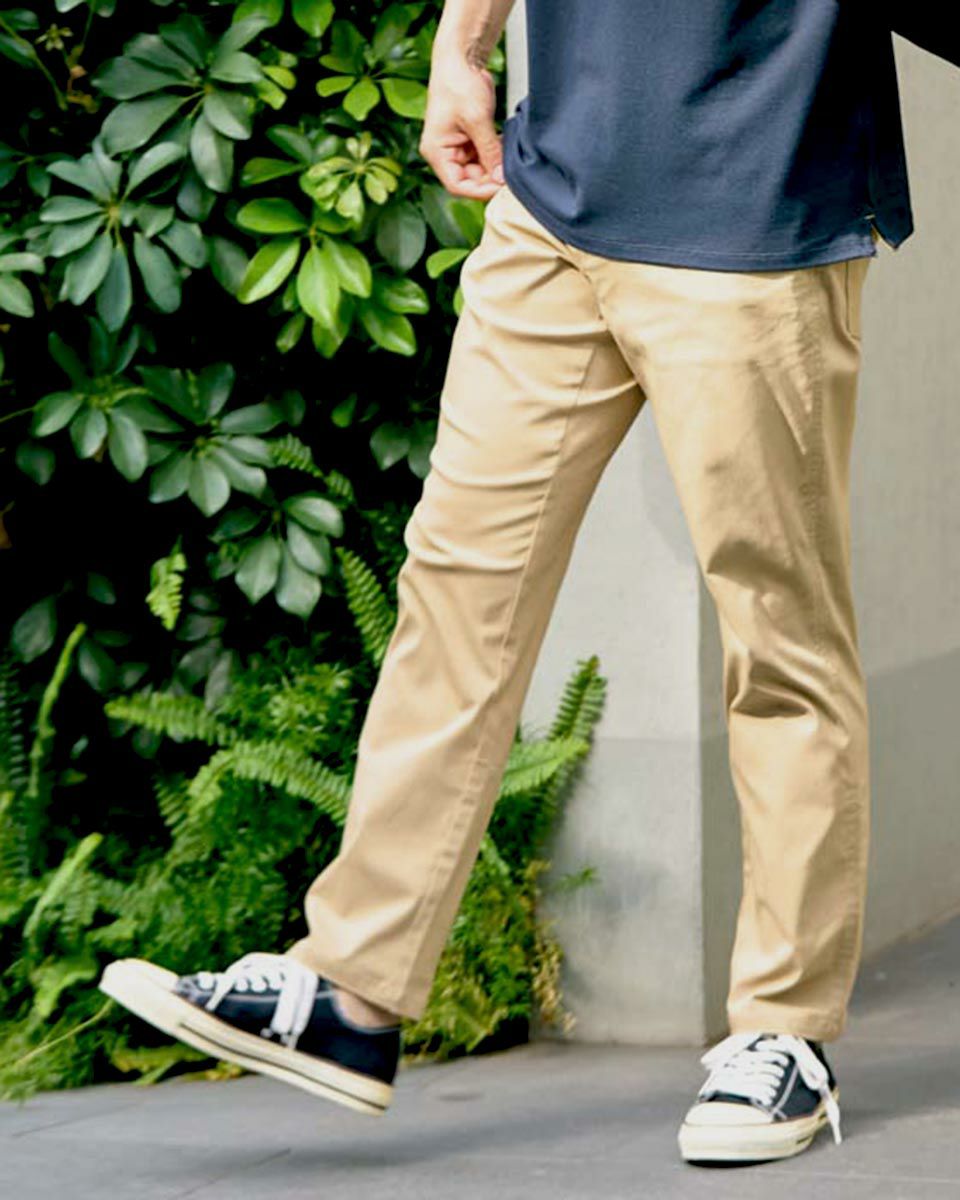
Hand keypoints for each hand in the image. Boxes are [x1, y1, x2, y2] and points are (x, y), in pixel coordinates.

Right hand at [419, 48, 503, 199]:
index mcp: (436, 152)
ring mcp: (456, 147)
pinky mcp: (468, 139)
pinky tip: (506, 147)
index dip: (480, 190)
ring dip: (495, 166)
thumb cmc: (459, 83)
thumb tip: (501, 178)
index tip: (501, 187)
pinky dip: (496, 155)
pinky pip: (484, 156)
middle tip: (512, 174)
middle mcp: (443, 153)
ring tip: (510, 157)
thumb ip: (489, 151)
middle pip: (470, 180)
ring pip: (479, 169)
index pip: (457, 185)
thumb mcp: (477, 120)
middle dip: (491, 177)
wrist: (461, 58)